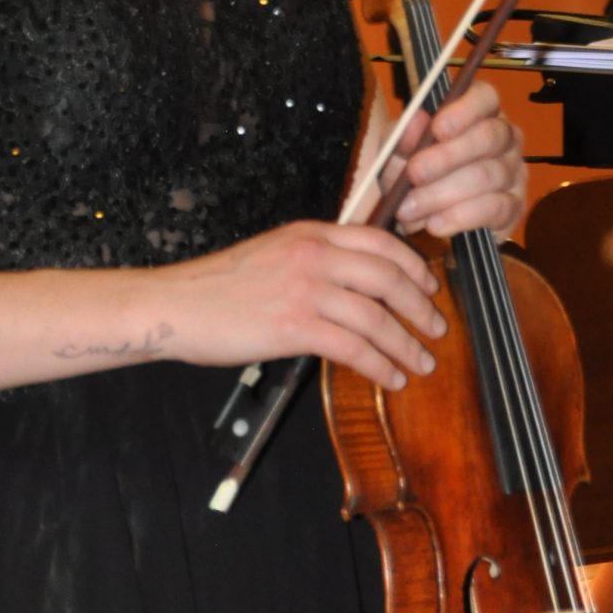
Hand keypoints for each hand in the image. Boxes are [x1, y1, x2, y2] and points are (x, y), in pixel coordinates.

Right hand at [166, 219, 447, 393]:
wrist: (175, 305)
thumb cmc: (217, 286)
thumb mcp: (272, 253)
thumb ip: (312, 260)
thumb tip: (351, 284)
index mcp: (311, 234)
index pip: (380, 241)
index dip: (414, 265)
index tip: (429, 285)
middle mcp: (314, 256)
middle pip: (389, 277)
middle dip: (422, 306)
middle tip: (437, 328)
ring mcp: (305, 290)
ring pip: (377, 317)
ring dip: (407, 344)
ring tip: (422, 363)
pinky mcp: (294, 326)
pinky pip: (354, 348)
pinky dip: (380, 365)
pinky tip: (390, 378)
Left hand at [390, 82, 526, 240]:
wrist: (422, 217)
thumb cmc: (413, 173)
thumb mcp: (397, 153)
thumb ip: (402, 135)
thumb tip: (416, 120)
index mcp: (479, 113)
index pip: (486, 96)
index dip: (465, 109)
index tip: (437, 128)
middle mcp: (505, 138)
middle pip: (490, 136)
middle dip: (448, 156)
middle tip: (414, 174)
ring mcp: (515, 172)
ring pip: (488, 176)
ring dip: (443, 194)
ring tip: (410, 210)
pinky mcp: (515, 207)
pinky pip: (495, 209)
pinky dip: (461, 217)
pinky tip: (435, 224)